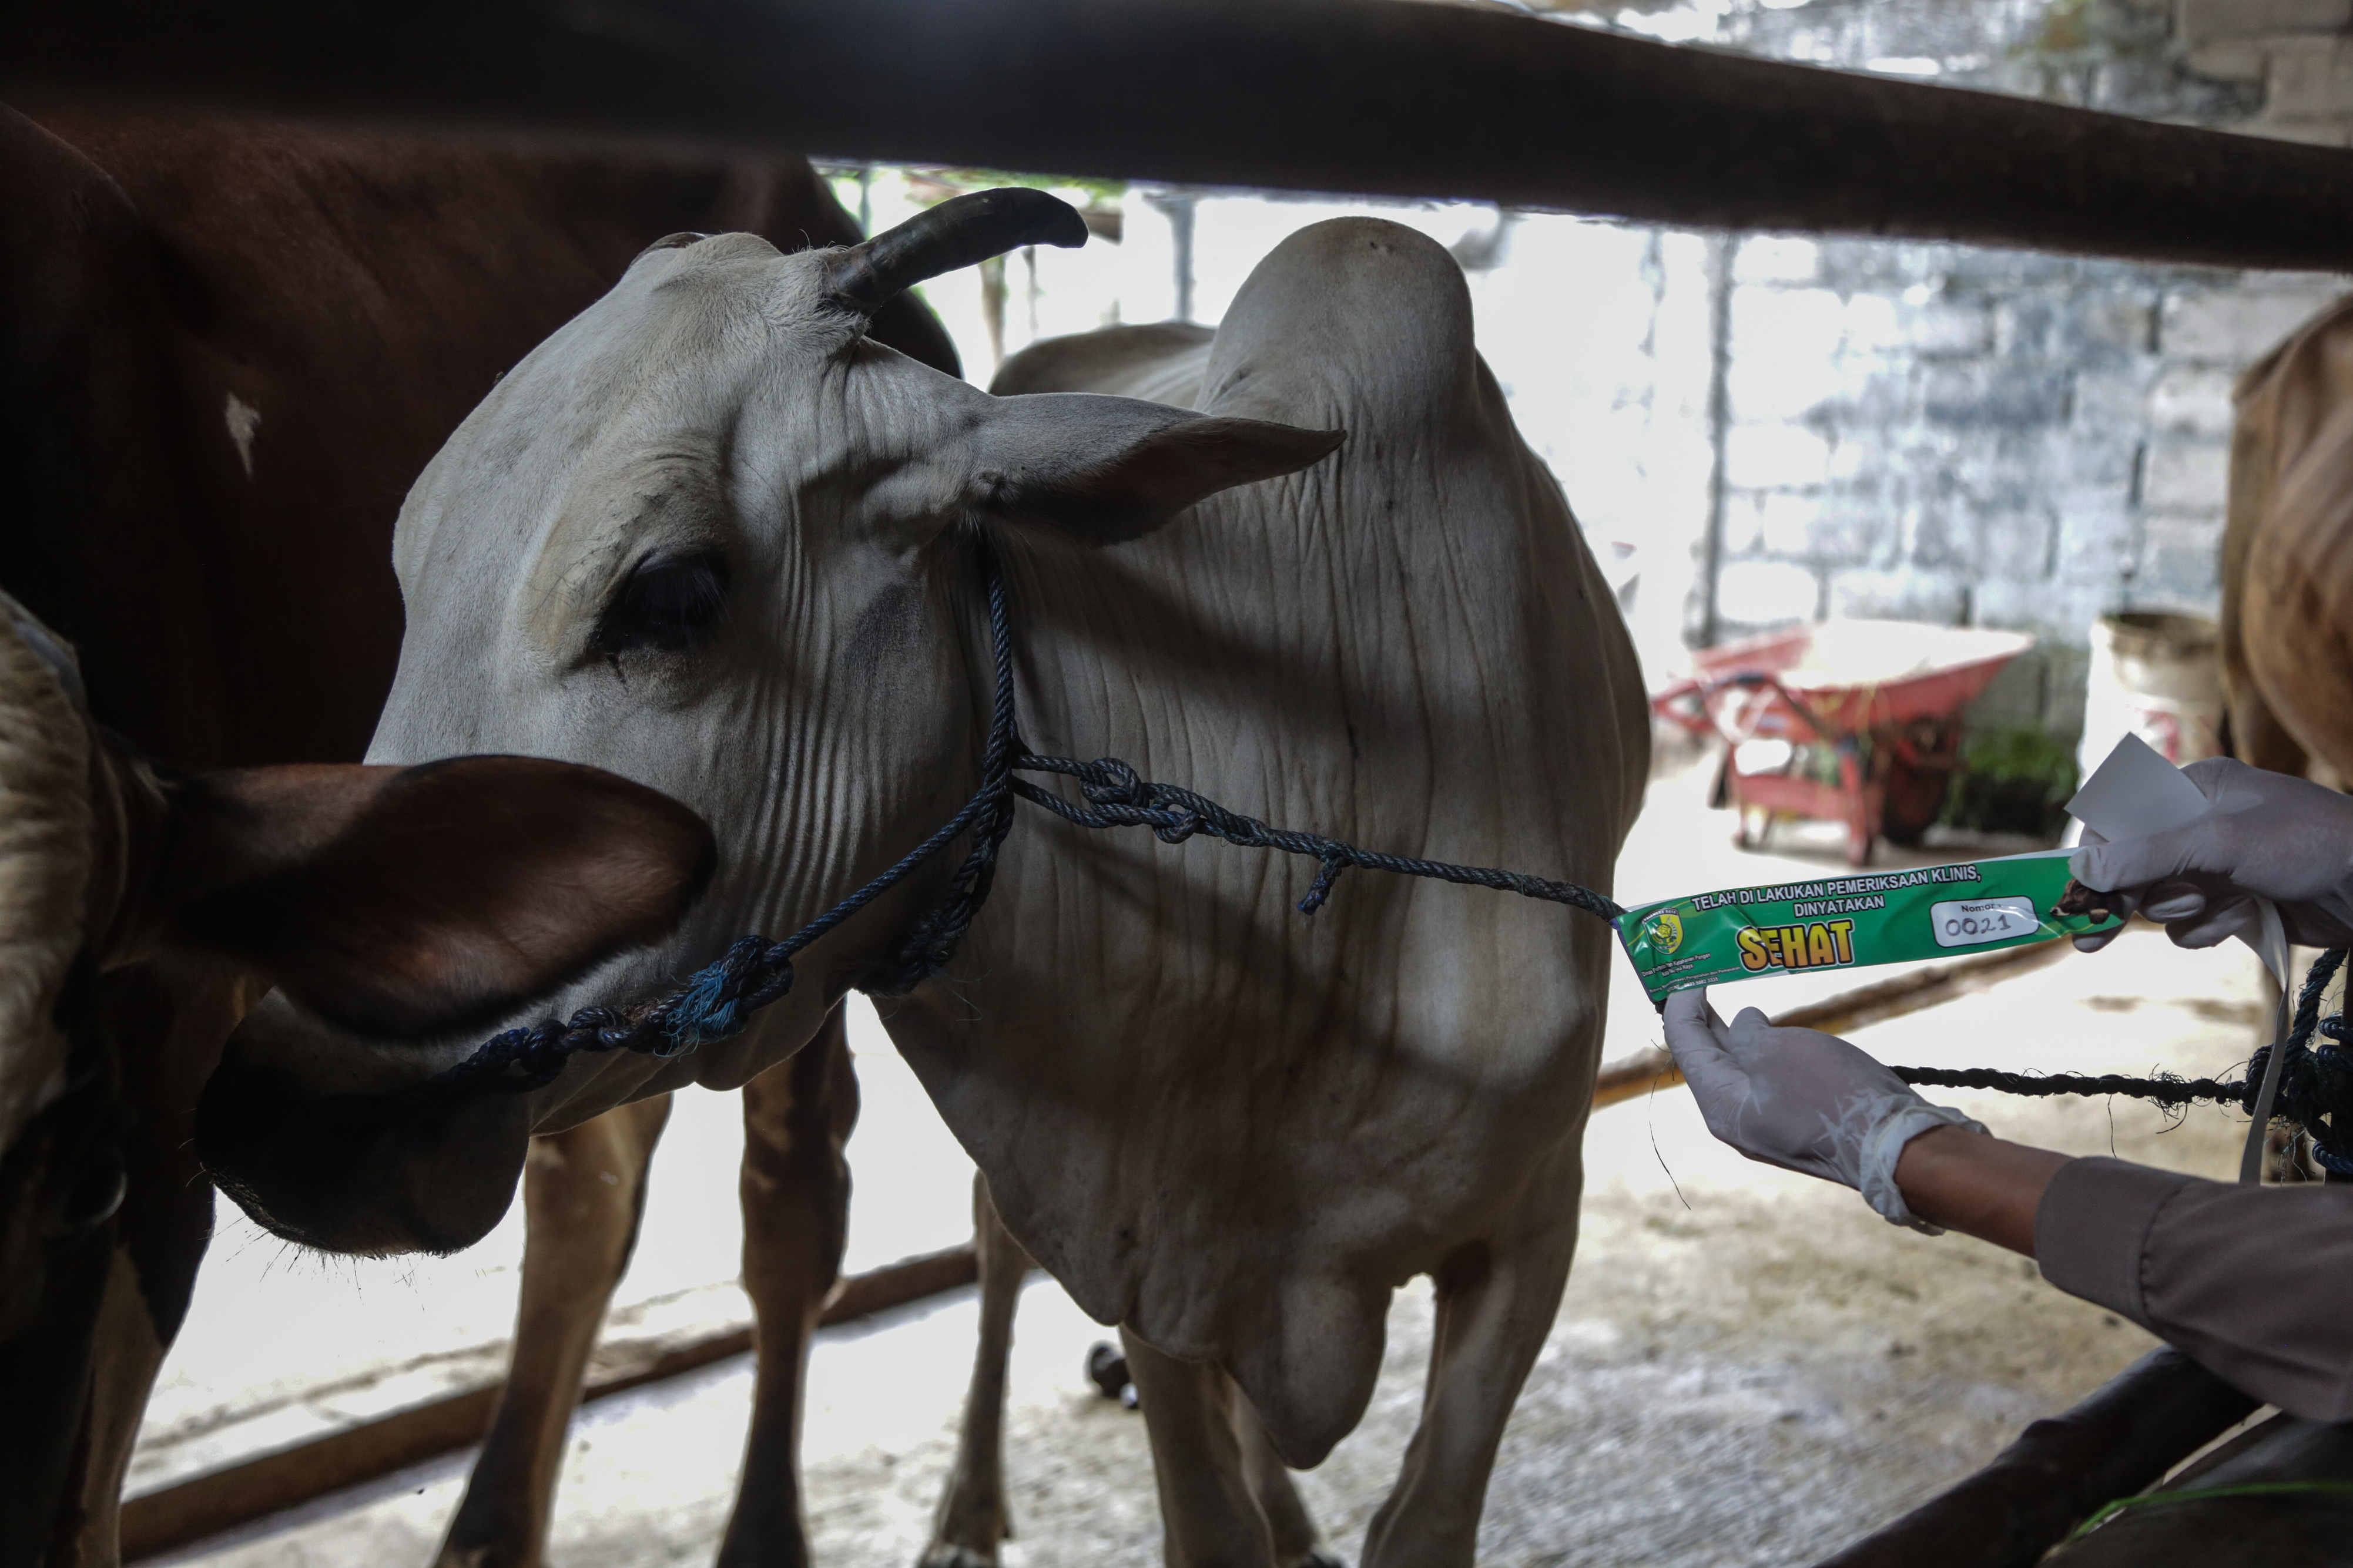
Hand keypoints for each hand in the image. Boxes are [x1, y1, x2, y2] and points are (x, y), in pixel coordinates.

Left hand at [1662, 988, 1984, 1231]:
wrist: (1894, 1145)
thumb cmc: (1830, 1094)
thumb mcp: (1776, 1051)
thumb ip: (1747, 1035)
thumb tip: (1744, 1025)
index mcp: (1721, 1106)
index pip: (1686, 1046)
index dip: (1682, 1005)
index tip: (1689, 972)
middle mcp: (1737, 1120)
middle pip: (1710, 1061)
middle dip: (1706, 1019)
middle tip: (1704, 981)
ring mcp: (1769, 1125)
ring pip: (1743, 1071)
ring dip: (1739, 1034)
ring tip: (1737, 1001)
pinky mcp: (1799, 1122)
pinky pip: (1772, 1081)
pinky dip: (1767, 1051)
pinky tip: (1775, 1033)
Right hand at [2069, 757, 2352, 951]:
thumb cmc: (2305, 843)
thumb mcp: (2220, 840)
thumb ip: (2147, 853)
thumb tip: (2082, 870)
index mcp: (2193, 789)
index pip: (2122, 819)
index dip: (2098, 857)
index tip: (2081, 892)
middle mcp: (2199, 824)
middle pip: (2134, 865)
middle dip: (2121, 899)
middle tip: (2089, 939)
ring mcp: (2217, 866)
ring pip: (2161, 899)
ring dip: (2181, 912)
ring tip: (2213, 907)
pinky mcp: (2234, 902)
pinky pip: (2191, 924)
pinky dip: (2207, 928)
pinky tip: (2238, 921)